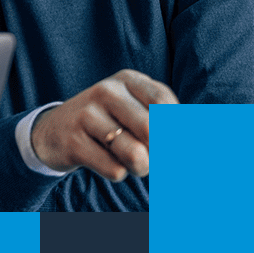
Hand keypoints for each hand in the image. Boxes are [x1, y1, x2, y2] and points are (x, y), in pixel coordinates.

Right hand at [30, 69, 177, 181]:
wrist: (52, 132)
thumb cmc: (108, 124)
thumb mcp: (134, 109)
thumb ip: (165, 122)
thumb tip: (201, 150)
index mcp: (128, 79)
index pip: (165, 104)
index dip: (177, 130)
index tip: (172, 144)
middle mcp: (106, 91)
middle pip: (152, 131)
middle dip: (159, 154)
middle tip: (151, 157)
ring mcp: (86, 115)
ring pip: (135, 155)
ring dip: (140, 167)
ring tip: (129, 161)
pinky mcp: (73, 142)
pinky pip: (114, 170)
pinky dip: (116, 173)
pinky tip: (103, 160)